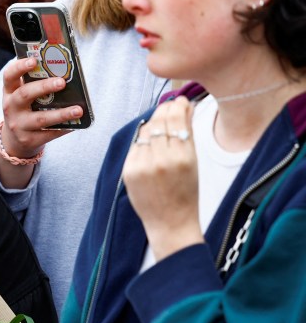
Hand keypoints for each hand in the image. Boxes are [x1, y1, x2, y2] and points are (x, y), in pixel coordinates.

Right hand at [0, 57, 80, 158]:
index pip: (9, 76)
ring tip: (78, 110)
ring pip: (41, 118)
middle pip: (25, 95)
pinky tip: (76, 124)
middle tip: (62, 82)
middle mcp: (10, 108)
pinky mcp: (28, 140)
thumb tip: (63, 73)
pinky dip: (63, 128)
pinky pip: (48, 134)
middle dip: (44, 87)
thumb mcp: (22, 96)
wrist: (14, 140)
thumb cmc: (24, 110)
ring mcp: (18, 125)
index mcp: (9, 92)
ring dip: (61, 113)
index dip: (20, 67)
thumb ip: (34, 84)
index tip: (34, 60)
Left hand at [122, 96, 203, 260]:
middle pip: (159, 122)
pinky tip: (150, 141)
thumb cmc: (187, 192)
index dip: (177, 106)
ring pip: (145, 132)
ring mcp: (142, 166)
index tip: (180, 101)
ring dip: (153, 124)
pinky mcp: (128, 171)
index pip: (175, 120)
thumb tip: (183, 106)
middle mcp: (161, 159)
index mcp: (183, 157)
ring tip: (161, 123)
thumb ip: (187, 134)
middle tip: (170, 106)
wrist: (170, 222)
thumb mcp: (194, 162)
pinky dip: (142, 141)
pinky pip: (135, 147)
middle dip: (165, 111)